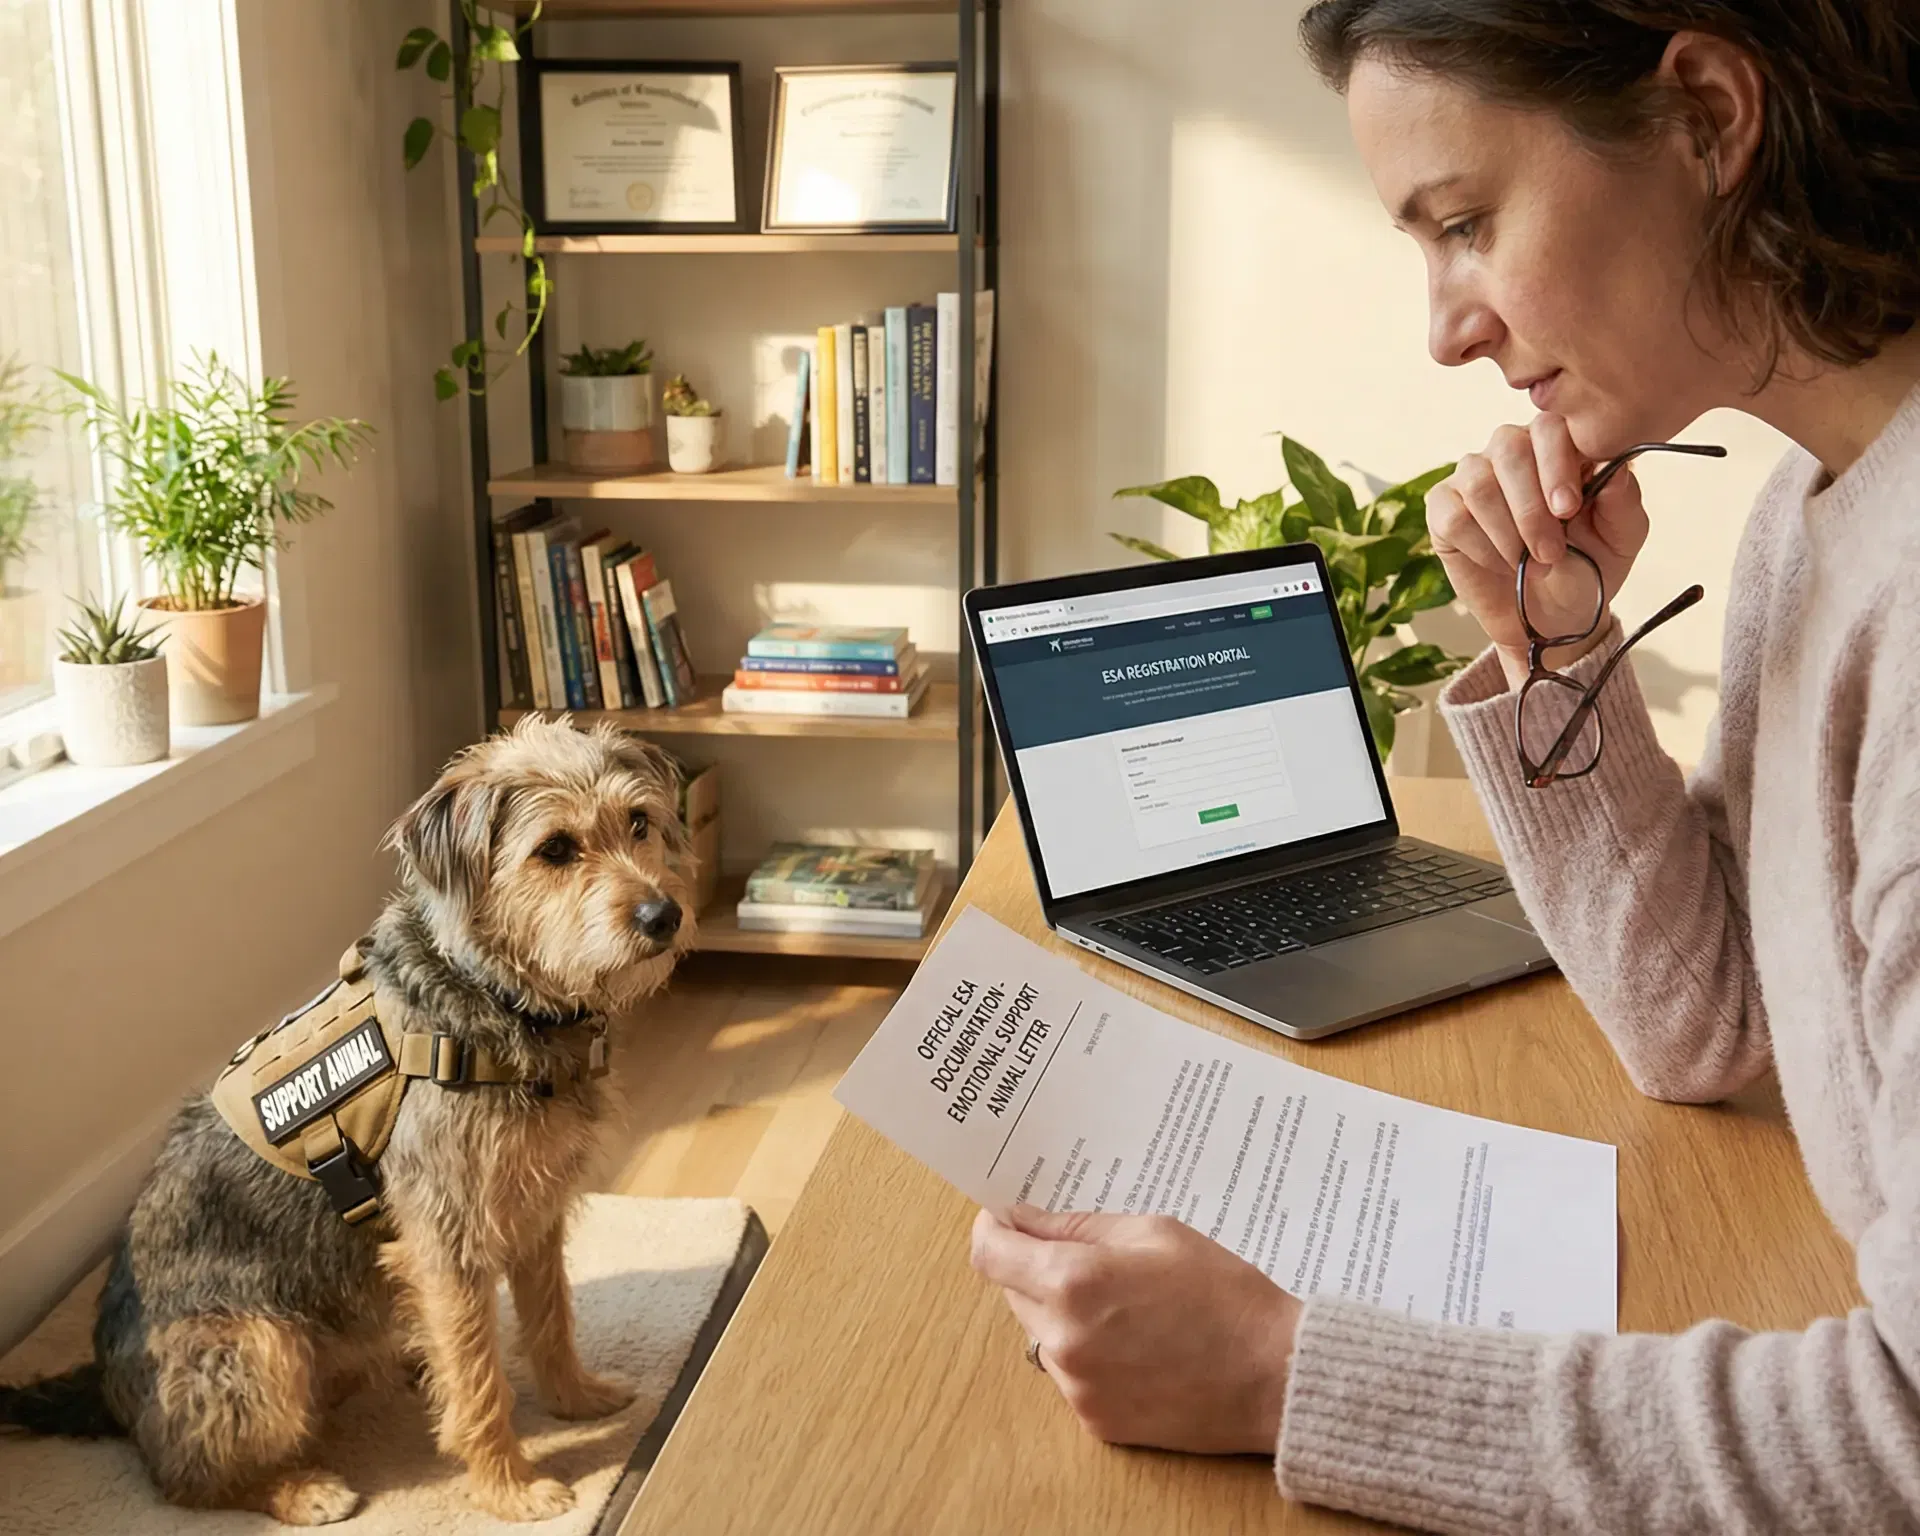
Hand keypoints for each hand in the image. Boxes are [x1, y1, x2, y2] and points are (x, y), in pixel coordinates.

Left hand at [969, 1205, 1300, 1454]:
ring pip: (1041, 1334)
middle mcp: (1063, 1338)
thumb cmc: (1223, 1294)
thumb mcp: (1154, 1232)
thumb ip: (1078, 1226)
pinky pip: (1070, 1373)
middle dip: (1038, 1269)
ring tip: (1127, 1306)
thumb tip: (1022, 1219)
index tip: (1008, 1219)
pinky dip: (1089, 1354)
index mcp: (1074, 1282)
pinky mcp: (1095, 1420)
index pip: (989, 1253)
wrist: (1275, 1376)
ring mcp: (1077, 1386)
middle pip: (1014, 1292)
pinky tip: (1138, 1344)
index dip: (995, 1229)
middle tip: (1092, 1259)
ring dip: (1063, 1314)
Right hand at [1427, 413, 1648, 688]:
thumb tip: (1616, 470)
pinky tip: (1501, 564)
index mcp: (1557, 447)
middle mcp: (1511, 451)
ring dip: (1507, 532)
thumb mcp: (1620, 540)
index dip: (1557, 465)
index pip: (1550, 427)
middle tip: (1551, 552)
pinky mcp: (1442, 507)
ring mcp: (1472, 476)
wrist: (1550, 619)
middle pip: (1509, 447)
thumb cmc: (1586, 569)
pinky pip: (1454, 515)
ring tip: (1528, 562)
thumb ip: (1624, 502)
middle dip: (1531, 507)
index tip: (1569, 510)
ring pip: (1479, 482)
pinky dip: (1481, 547)